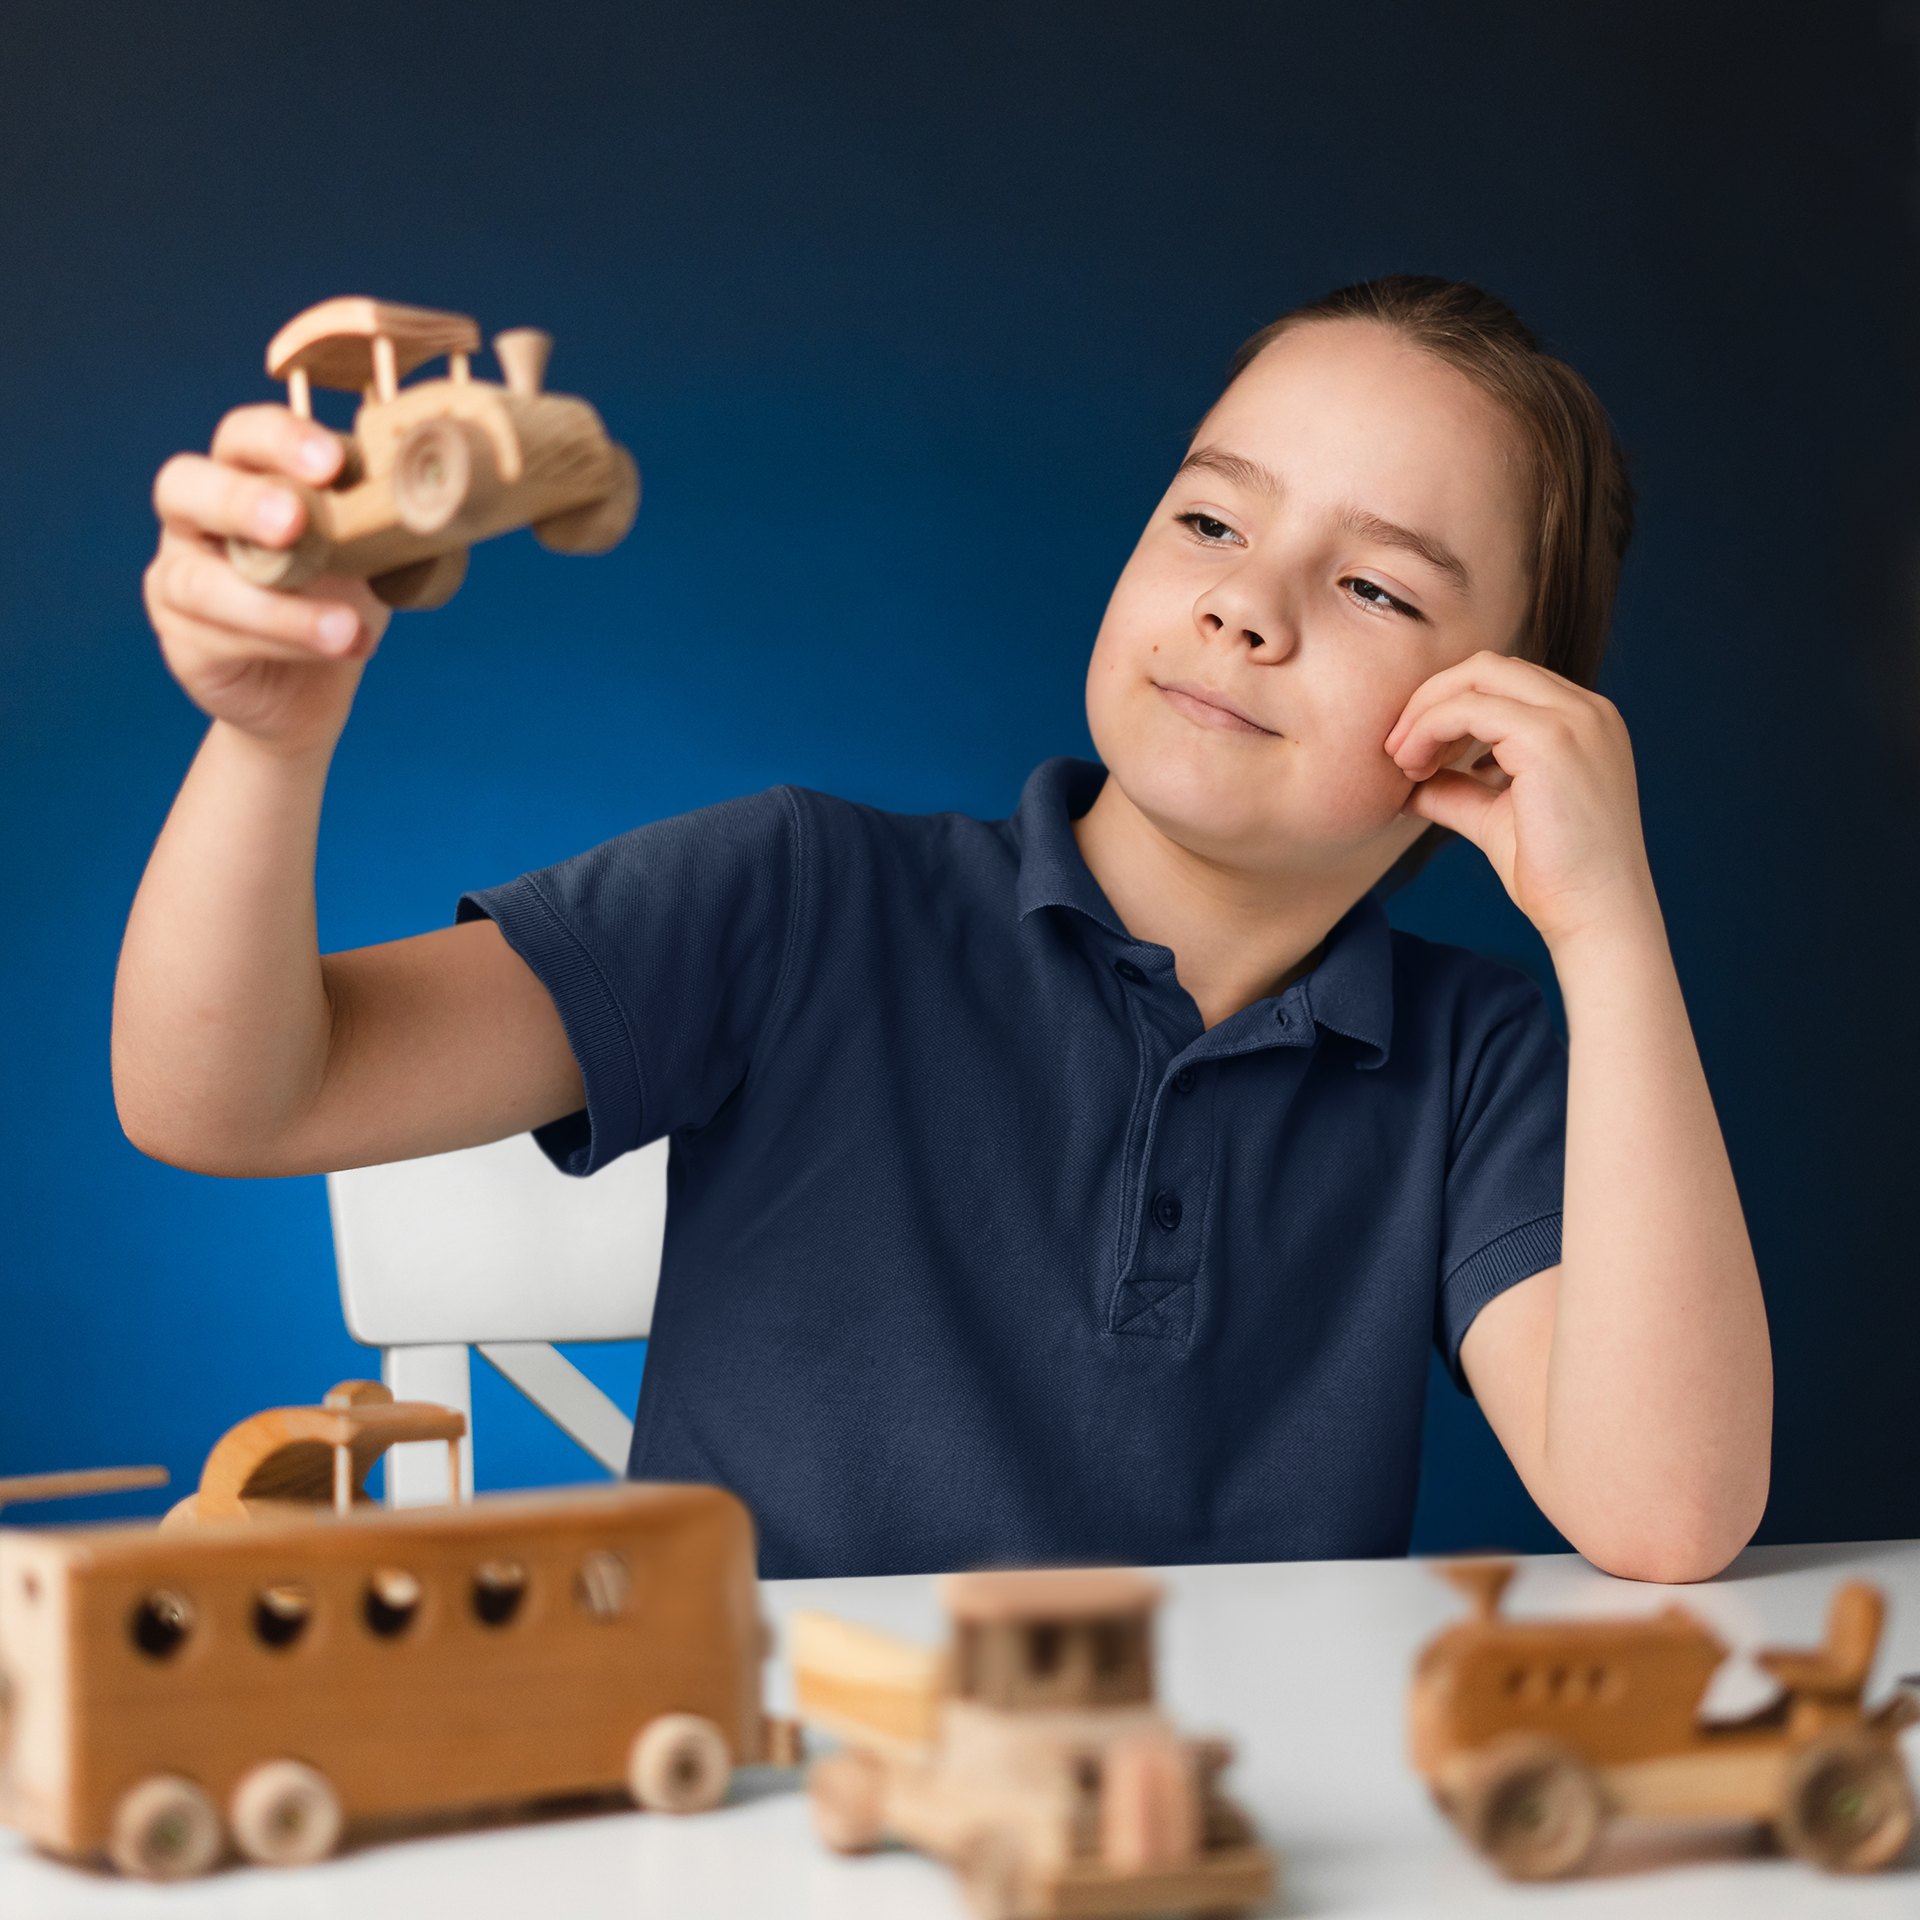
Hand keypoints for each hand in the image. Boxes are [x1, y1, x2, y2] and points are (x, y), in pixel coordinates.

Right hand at [144, 406, 391, 755]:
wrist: (312, 690)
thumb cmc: (341, 599)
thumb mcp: (373, 554)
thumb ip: (391, 520)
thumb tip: (455, 495)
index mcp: (246, 477)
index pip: (244, 437)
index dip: (281, 440)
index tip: (331, 459)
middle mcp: (196, 519)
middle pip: (184, 486)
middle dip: (242, 500)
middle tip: (295, 522)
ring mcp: (178, 578)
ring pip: (200, 581)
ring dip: (277, 604)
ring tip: (348, 627)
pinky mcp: (183, 639)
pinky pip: (218, 636)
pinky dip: (285, 643)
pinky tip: (340, 646)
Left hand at [1384, 652, 1654, 949]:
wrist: (1595, 915)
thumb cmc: (1554, 875)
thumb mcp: (1494, 816)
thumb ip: (1456, 788)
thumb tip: (1408, 782)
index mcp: (1583, 721)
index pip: (1504, 682)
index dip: (1448, 706)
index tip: (1414, 752)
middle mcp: (1587, 710)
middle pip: (1487, 667)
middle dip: (1431, 699)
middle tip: (1396, 748)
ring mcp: (1575, 719)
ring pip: (1476, 678)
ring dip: (1426, 714)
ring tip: (1402, 762)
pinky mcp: (1552, 740)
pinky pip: (1469, 708)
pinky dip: (1431, 729)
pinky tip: (1415, 769)